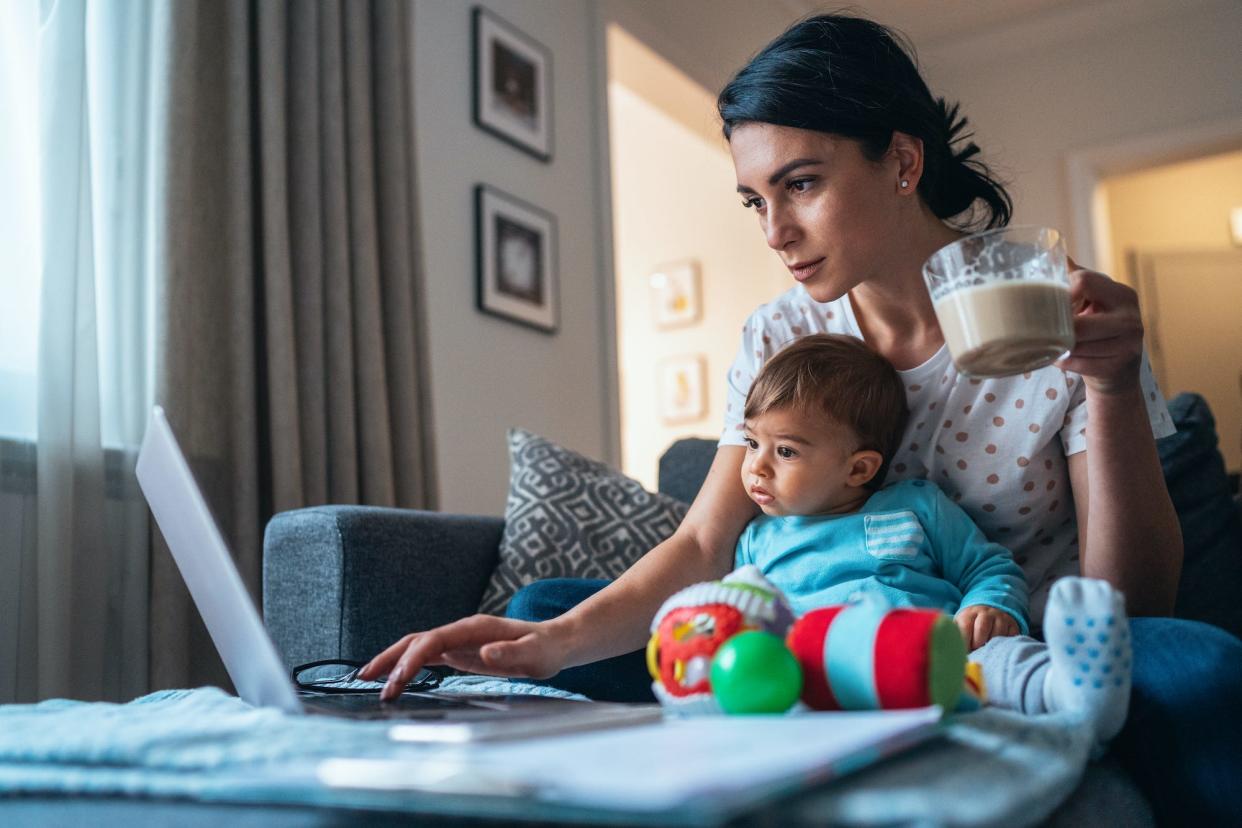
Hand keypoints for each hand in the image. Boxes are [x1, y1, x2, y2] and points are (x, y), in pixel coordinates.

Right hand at [357, 615, 568, 700]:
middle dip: (390, 658)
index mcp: (474, 629)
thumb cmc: (546, 649)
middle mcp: (462, 632)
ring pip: (417, 647)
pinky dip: (408, 666)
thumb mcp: (535, 654)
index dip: (412, 660)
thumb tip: (483, 654)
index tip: (397, 681)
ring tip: (368, 679)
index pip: (433, 641)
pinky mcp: (461, 652)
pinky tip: (395, 678)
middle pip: (416, 641)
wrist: (556, 642)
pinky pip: (427, 657)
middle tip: (366, 680)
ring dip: (393, 661)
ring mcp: (459, 641)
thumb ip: (510, 654)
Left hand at [954, 604, 1018, 650]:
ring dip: (991, 646)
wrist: (988, 611)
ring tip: (986, 652)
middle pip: (982, 628)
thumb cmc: (970, 625)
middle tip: (975, 652)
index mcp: (969, 614)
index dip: (964, 641)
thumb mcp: (960, 625)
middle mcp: (985, 613)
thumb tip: (950, 649)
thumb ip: (955, 635)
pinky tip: (998, 649)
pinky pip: (1011, 636)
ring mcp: (1000, 618)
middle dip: (977, 644)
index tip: (962, 652)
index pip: (965, 626)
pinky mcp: (1012, 624)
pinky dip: (1005, 645)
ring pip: (998, 633)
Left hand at [1054, 257, 1143, 396]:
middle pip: (1079, 322)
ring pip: (1077, 344)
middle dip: (1056, 328)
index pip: (1085, 281)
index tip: (1047, 304)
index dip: (1061, 293)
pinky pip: (1080, 364)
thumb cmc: (1099, 330)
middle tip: (1038, 330)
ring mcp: (1129, 343)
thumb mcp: (1094, 301)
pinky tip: (1059, 359)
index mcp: (1122, 294)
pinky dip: (1064, 362)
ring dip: (1056, 347)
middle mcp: (1130, 316)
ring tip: (1047, 345)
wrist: (1119, 371)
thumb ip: (1078, 280)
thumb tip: (1058, 254)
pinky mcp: (1120, 366)